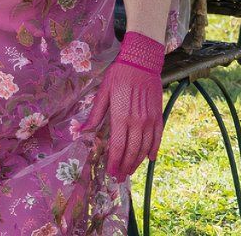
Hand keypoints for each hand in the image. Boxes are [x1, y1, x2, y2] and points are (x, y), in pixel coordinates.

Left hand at [81, 31, 165, 179]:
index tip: (110, 173)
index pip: (117, 146)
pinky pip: (157, 138)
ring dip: (137, 162)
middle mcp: (137, 122)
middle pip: (131, 151)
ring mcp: (150, 120)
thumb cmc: (119, 75)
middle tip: (119, 177)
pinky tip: (149, 158)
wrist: (142, 62)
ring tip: (130, 171)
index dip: (114, 162)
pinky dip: (153, 150)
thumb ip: (95, 114)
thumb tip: (82, 130)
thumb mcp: (102, 92)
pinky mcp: (159, 116)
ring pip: (145, 148)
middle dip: (125, 166)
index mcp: (121, 116)